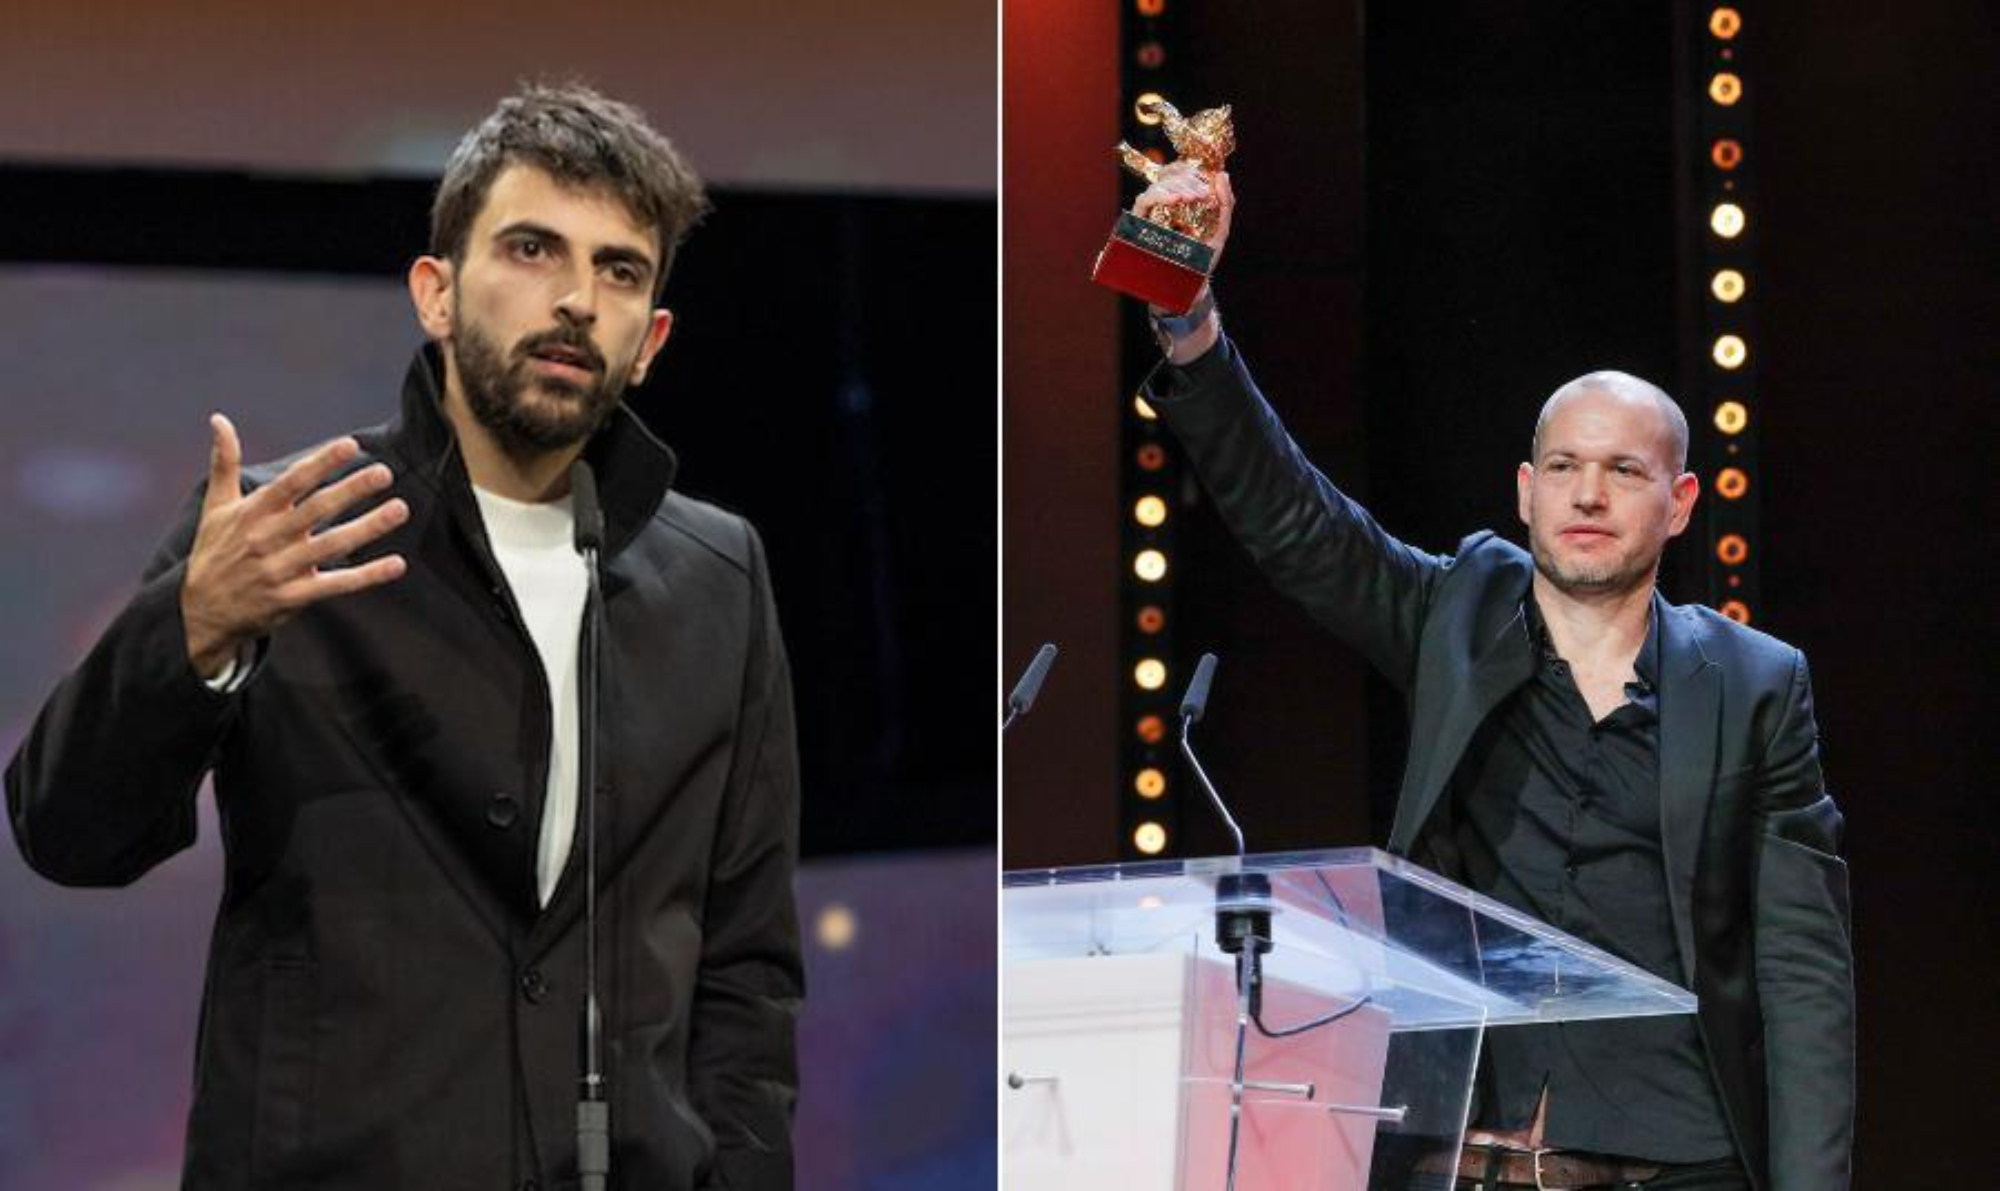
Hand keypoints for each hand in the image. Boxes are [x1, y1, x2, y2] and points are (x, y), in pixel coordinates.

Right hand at [180, 414, 408, 677]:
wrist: (200, 612)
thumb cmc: (213, 552)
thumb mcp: (214, 508)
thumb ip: (224, 464)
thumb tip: (219, 419)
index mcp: (252, 514)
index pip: (291, 483)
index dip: (320, 463)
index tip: (350, 445)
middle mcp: (268, 539)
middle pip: (317, 510)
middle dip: (351, 490)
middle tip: (384, 471)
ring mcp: (282, 570)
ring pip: (332, 545)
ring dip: (369, 527)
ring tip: (400, 508)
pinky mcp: (294, 597)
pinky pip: (337, 585)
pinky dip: (368, 576)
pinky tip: (397, 564)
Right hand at [1135, 165, 1233, 360]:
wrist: (1189, 287)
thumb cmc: (1202, 260)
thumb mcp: (1219, 230)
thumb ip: (1225, 203)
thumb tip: (1222, 174)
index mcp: (1180, 203)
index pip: (1179, 174)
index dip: (1190, 169)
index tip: (1208, 179)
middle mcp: (1163, 206)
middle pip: (1168, 176)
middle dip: (1187, 179)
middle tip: (1201, 193)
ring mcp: (1150, 215)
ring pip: (1156, 185)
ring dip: (1175, 185)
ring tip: (1192, 197)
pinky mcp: (1138, 225)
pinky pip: (1143, 201)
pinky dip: (1159, 195)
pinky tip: (1176, 199)